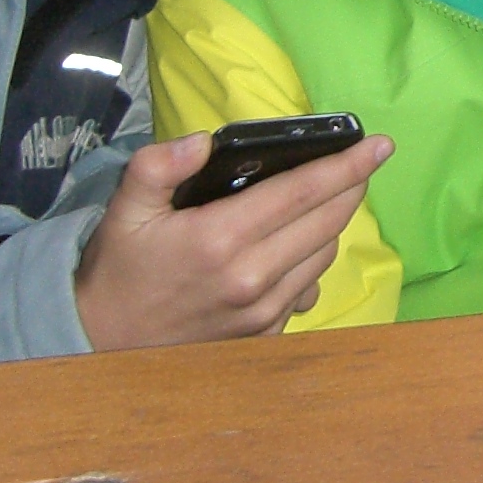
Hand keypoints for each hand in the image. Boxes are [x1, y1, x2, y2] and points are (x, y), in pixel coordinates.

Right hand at [73, 132, 389, 349]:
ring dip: (331, 224)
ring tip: (321, 200)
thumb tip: (204, 140)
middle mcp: (252, 277)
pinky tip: (292, 247)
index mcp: (222, 238)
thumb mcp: (125, 208)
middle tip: (359, 162)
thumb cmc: (119, 268)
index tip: (380, 145)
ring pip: (324, 255)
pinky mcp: (265, 335)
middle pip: (328, 222)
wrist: (102, 341)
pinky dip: (310, 263)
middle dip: (351, 187)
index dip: (348, 165)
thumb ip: (158, 165)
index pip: (305, 192)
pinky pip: (307, 289)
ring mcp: (262, 311)